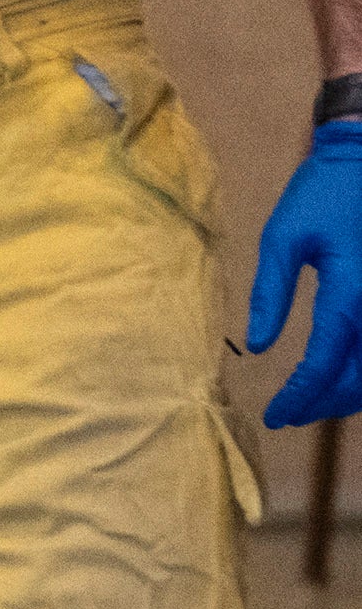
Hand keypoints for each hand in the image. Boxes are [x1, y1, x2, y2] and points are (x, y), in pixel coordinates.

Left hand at [248, 118, 361, 429]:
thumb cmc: (323, 192)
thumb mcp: (283, 236)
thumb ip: (270, 293)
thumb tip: (257, 345)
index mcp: (352, 291)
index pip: (326, 360)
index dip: (301, 394)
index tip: (275, 415)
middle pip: (361, 375)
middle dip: (325, 402)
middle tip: (288, 415)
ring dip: (348, 392)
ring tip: (310, 403)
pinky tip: (339, 375)